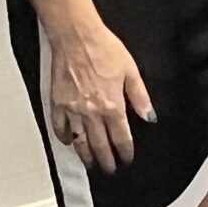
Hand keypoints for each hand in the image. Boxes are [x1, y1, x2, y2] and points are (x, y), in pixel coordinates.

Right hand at [46, 20, 154, 171]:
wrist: (76, 37)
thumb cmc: (103, 49)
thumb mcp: (130, 70)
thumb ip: (140, 97)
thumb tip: (149, 116)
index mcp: (112, 106)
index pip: (121, 137)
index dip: (125, 151)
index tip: (127, 158)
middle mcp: (92, 112)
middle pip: (100, 145)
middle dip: (106, 160)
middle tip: (109, 169)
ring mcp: (73, 110)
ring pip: (79, 141)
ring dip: (86, 156)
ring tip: (90, 164)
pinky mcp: (57, 103)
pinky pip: (59, 127)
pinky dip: (64, 138)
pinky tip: (68, 141)